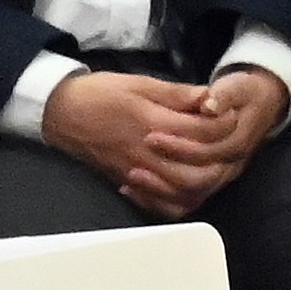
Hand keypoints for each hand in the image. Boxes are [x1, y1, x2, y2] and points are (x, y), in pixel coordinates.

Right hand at [39, 71, 212, 217]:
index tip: (229, 114)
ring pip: (183, 192)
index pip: (202, 131)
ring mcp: (138, 172)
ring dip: (204, 182)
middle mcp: (149, 154)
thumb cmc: (100, 93)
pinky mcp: (128, 182)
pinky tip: (187, 188)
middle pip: (198, 170)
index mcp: (154, 123)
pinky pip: (160, 205)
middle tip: (228, 144)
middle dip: (219, 159)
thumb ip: (177, 94)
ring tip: (213, 165)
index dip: (223, 123)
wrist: (61, 112)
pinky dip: (178, 202)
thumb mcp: (140, 83)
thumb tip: (209, 97)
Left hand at [126, 66, 290, 217]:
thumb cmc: (242, 95)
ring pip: (190, 197)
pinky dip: (158, 202)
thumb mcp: (235, 86)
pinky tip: (134, 190)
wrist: (258, 107)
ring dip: (159, 190)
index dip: (179, 146)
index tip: (151, 136)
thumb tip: (209, 103)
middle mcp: (230, 166)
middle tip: (135, 162)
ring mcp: (219, 179)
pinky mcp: (207, 186)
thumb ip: (222, 94)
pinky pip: (183, 205)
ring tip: (131, 176)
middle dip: (165, 170)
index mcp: (237, 141)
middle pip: (199, 180)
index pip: (208, 152)